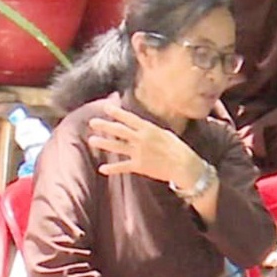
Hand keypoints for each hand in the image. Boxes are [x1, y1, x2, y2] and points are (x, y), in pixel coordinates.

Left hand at [88, 103, 204, 185]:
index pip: (129, 118)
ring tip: (91, 140)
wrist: (184, 166)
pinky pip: (123, 167)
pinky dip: (112, 169)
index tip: (105, 107)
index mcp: (149, 129)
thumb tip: (142, 128)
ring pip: (117, 147)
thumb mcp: (166, 134)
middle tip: (92, 122)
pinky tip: (102, 169)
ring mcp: (139, 153)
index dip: (117, 112)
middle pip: (119, 130)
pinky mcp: (139, 166)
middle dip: (105, 125)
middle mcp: (141, 139)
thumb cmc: (178, 149)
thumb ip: (152, 131)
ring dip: (103, 143)